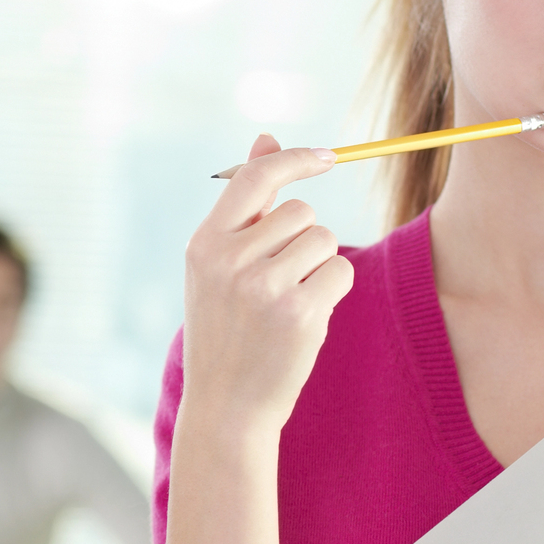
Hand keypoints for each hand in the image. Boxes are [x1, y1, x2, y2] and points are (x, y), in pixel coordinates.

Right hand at [182, 135, 353, 432]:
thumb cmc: (226, 330)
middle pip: (300, 212)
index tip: (328, 157)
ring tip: (288, 301)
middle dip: (303, 239)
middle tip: (279, 280)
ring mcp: (263, 287)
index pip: (254, 178)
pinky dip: (331, 290)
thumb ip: (245, 204)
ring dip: (318, 265)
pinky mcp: (298, 312)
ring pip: (323, 240)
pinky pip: (339, 271)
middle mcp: (228, 261)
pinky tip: (304, 318)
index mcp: (204, 244)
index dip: (294, 159)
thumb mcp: (220, 265)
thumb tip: (267, 136)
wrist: (226, 406)